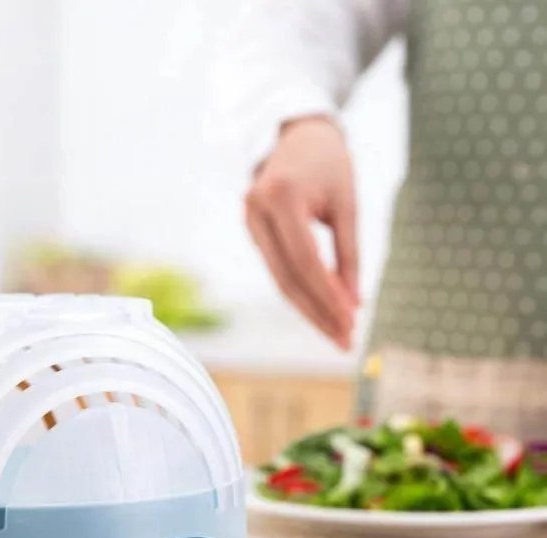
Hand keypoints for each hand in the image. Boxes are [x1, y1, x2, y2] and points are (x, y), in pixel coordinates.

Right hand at [245, 117, 358, 348]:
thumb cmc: (328, 162)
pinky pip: (277, 269)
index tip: (351, 322)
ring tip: (336, 332)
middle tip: (344, 340)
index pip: (306, 262)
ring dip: (309, 309)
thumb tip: (353, 303)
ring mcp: (249, 222)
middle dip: (318, 313)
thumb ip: (350, 254)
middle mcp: (257, 212)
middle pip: (287, 279)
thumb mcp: (347, 204)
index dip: (328, 297)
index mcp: (282, 198)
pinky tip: (321, 309)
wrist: (294, 132)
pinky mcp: (253, 231)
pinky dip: (300, 291)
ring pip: (280, 280)